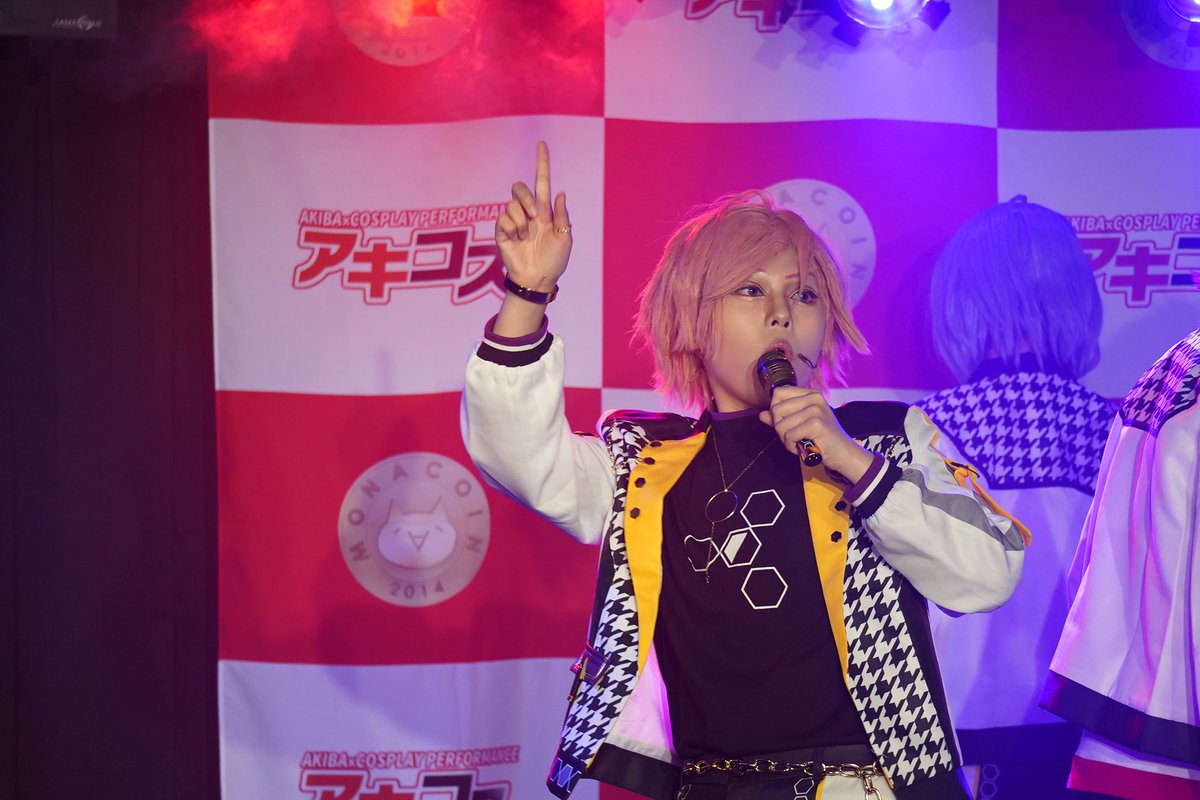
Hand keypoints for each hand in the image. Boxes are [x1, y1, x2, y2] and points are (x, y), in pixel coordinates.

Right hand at [496, 140, 571, 294]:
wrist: (539, 279)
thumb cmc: (555, 260)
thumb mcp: (565, 238)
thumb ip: (562, 216)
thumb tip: (561, 192)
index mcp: (545, 211)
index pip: (543, 182)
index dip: (542, 163)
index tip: (542, 144)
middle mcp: (528, 212)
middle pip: (520, 188)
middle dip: (526, 197)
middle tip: (535, 216)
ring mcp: (514, 221)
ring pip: (511, 203)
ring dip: (522, 219)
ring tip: (527, 235)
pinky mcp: (502, 231)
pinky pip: (503, 217)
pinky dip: (512, 227)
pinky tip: (517, 239)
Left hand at [758, 387, 873, 482]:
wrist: (843, 453)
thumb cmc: (821, 439)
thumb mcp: (800, 425)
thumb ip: (781, 418)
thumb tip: (762, 415)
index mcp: (810, 394)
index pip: (778, 393)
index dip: (776, 410)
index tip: (787, 422)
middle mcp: (813, 398)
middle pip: (776, 409)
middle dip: (779, 428)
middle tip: (793, 436)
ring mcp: (816, 410)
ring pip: (780, 425)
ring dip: (786, 440)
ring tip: (799, 443)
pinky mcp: (816, 424)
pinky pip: (789, 435)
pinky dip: (792, 446)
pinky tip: (803, 447)